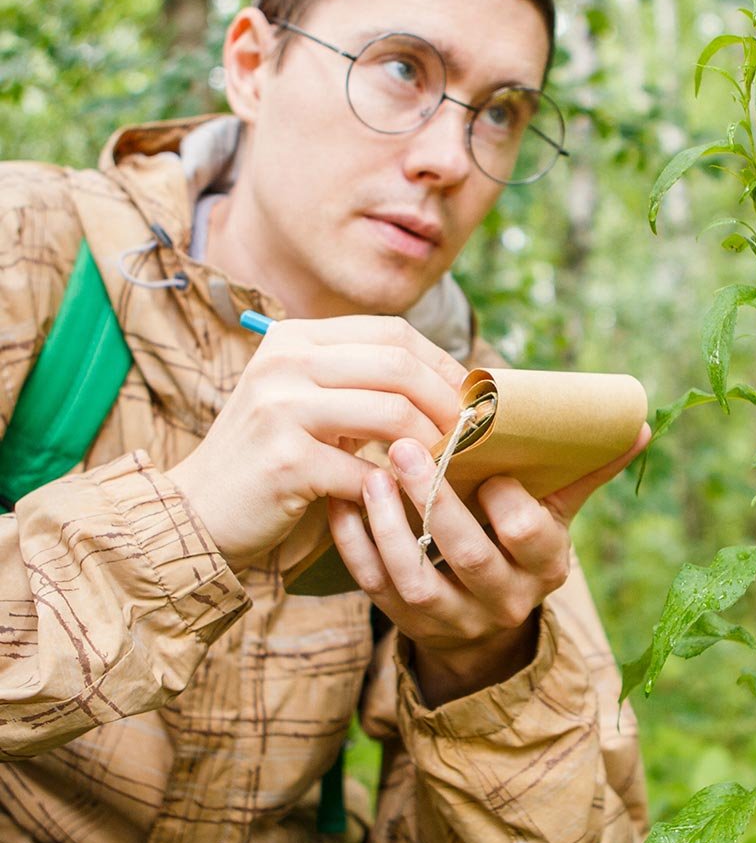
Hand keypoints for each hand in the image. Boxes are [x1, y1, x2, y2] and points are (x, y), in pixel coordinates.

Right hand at [167, 316, 466, 571]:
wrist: (197, 510)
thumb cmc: (270, 456)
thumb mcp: (308, 400)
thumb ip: (361, 380)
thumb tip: (453, 381)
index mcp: (295, 338)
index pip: (391, 331)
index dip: (441, 362)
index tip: (470, 395)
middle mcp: (285, 361)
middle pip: (399, 366)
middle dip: (447, 400)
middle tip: (472, 432)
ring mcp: (281, 408)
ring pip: (392, 413)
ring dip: (432, 443)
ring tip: (448, 463)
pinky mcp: (285, 461)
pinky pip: (367, 470)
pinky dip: (396, 487)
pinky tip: (408, 497)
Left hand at [326, 423, 648, 704]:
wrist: (485, 624)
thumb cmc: (521, 545)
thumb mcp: (558, 515)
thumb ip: (586, 470)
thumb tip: (638, 425)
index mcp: (545, 566)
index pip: (530, 534)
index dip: (505, 498)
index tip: (481, 454)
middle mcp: (503, 600)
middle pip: (470, 555)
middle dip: (437, 501)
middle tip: (407, 447)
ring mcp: (452, 618)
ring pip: (416, 579)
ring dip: (390, 525)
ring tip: (370, 474)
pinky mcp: (405, 624)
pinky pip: (375, 588)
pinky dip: (355, 546)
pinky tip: (342, 501)